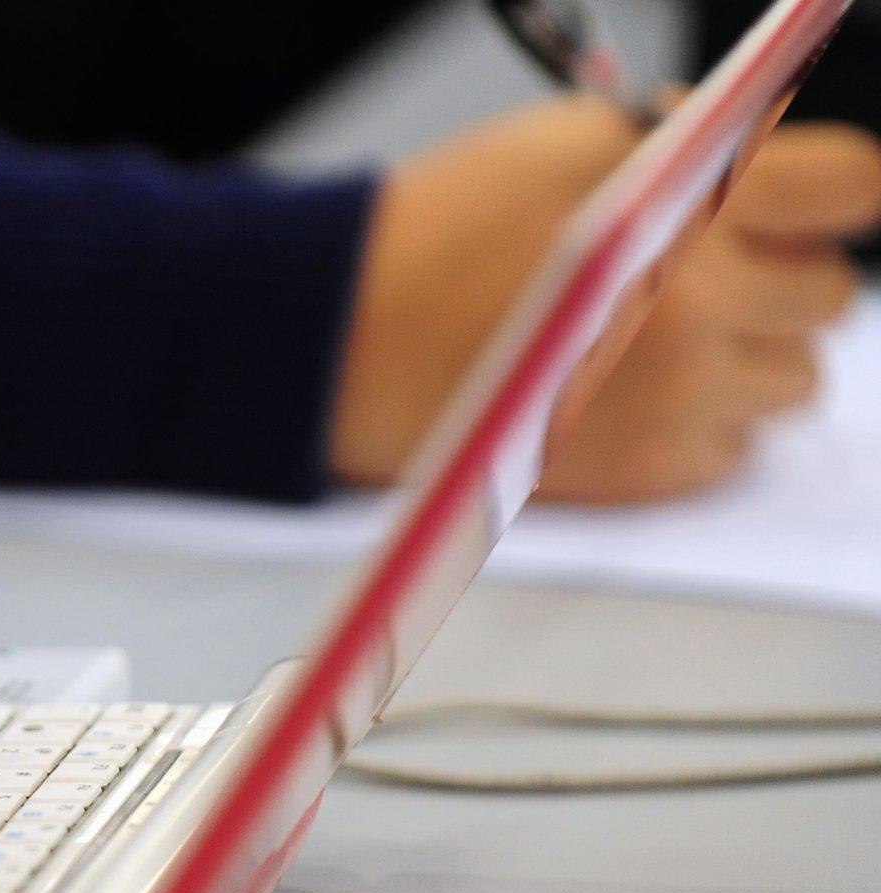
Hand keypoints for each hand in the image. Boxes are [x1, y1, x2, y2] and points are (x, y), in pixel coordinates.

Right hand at [335, 95, 880, 501]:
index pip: (851, 186)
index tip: (814, 203)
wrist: (341, 344)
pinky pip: (731, 451)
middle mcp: (703, 306)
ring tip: (657, 340)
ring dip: (745, 358)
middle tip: (704, 272)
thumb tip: (751, 162)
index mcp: (688, 206)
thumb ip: (682, 147)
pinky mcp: (646, 472)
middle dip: (776, 277)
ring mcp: (679, 398)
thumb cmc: (432, 240)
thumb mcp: (563, 142)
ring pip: (792, 383)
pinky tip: (623, 392)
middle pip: (828, 297)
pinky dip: (697, 424)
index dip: (833, 192)